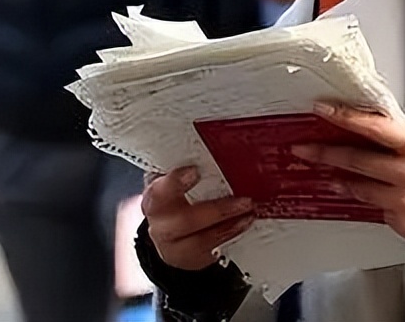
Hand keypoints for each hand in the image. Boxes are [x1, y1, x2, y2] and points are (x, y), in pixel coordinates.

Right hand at [141, 167, 255, 270]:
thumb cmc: (177, 198)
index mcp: (155, 197)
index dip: (174, 182)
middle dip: (217, 211)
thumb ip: (190, 168)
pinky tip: (244, 223)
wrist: (170, 234)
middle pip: (182, 222)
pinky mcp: (190, 259)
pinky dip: (231, 236)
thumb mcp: (175, 180)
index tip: (194, 172)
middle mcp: (160, 224)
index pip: (159, 190)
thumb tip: (220, 145)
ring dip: (229, 226)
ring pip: (199, 242)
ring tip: (249, 212)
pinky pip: (211, 251)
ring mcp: (173, 246)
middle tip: (244, 201)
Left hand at [294, 103, 404, 242]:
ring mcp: (403, 202)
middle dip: (325, 154)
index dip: (345, 117)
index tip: (322, 110)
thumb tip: (366, 126)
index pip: (374, 127)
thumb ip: (400, 137)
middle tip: (303, 149)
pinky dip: (374, 203)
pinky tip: (377, 198)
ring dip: (340, 181)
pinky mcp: (401, 223)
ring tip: (328, 176)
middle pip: (357, 161)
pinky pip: (377, 211)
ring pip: (360, 190)